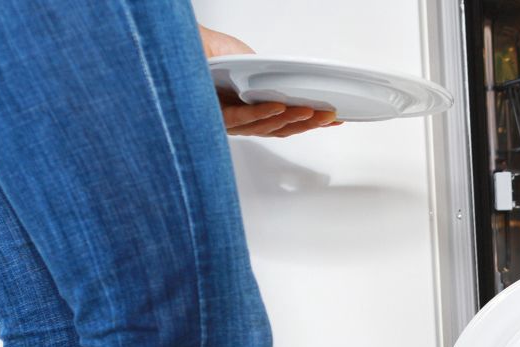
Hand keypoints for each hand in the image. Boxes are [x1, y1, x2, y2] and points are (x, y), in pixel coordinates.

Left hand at [199, 26, 340, 137]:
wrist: (185, 44)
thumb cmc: (212, 54)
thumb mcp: (253, 63)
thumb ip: (272, 79)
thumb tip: (294, 87)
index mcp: (252, 111)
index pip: (287, 122)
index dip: (313, 123)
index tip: (334, 119)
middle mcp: (241, 119)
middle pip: (280, 129)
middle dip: (309, 123)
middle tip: (329, 116)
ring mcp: (228, 120)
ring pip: (265, 127)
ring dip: (291, 119)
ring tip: (310, 112)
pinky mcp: (213, 114)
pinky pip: (242, 118)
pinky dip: (262, 113)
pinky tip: (278, 107)